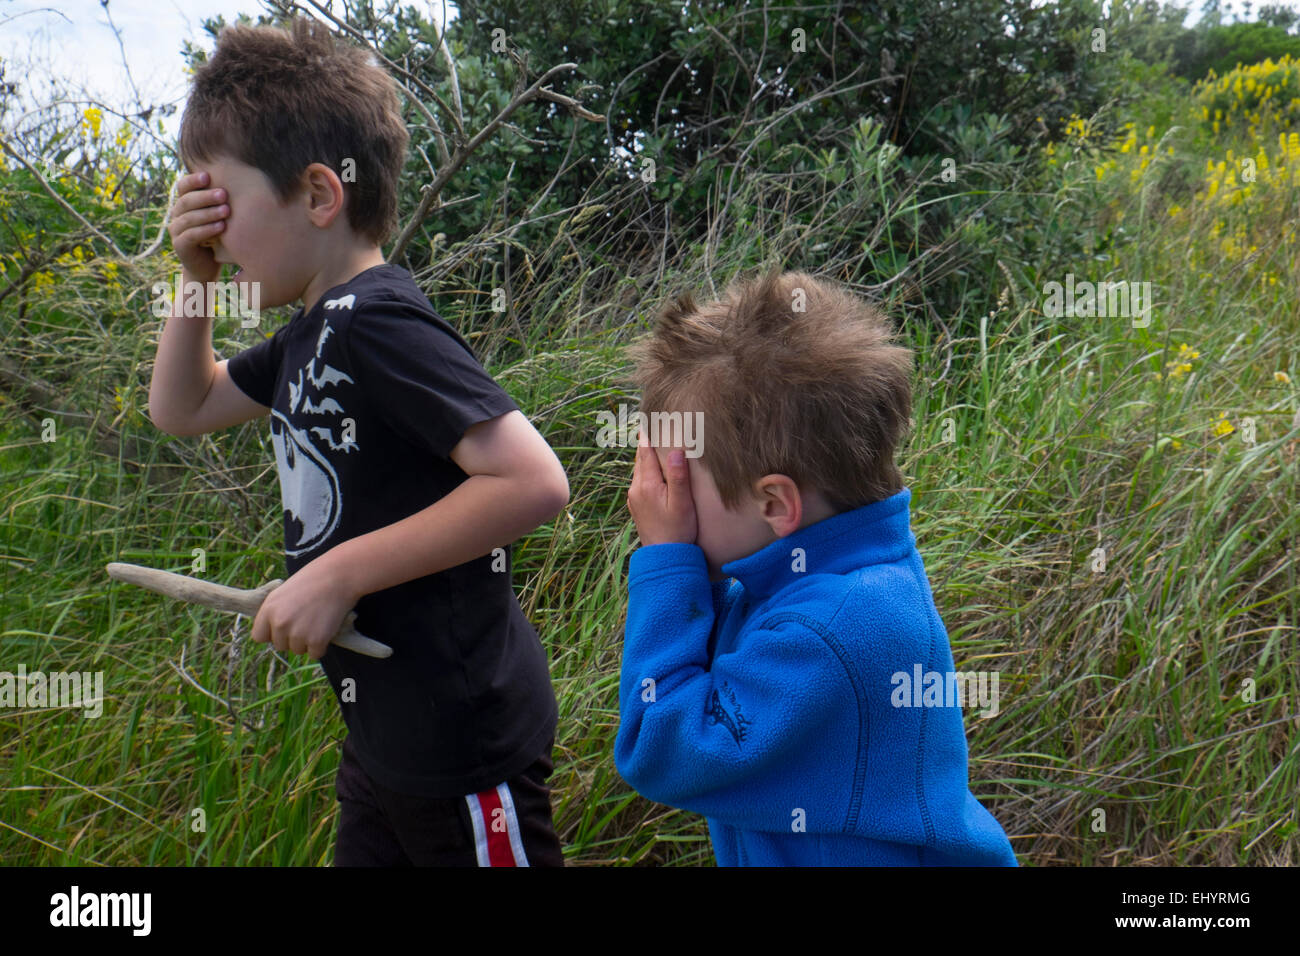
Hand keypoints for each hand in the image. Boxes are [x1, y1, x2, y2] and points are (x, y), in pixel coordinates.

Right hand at [167, 170, 227, 283]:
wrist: (207, 267)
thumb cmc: (219, 238)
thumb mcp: (220, 217)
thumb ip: (222, 202)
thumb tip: (242, 181)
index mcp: (185, 204)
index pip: (183, 187)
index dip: (193, 180)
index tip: (208, 176)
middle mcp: (177, 215)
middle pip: (187, 201)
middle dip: (206, 197)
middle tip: (224, 194)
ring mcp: (176, 230)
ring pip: (189, 218)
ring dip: (209, 213)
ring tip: (226, 211)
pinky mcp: (179, 246)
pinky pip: (191, 235)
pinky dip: (206, 230)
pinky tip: (221, 227)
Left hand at [249, 554, 358, 660]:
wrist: (339, 576)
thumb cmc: (314, 580)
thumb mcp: (285, 592)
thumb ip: (275, 612)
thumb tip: (274, 632)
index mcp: (269, 609)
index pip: (259, 637)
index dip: (272, 633)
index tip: (285, 626)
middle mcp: (280, 623)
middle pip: (280, 646)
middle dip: (292, 638)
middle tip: (308, 619)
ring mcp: (297, 633)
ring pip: (298, 650)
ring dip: (308, 641)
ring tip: (318, 621)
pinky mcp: (316, 640)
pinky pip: (315, 654)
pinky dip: (322, 646)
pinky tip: (327, 628)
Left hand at [627, 428, 697, 545]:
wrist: (664, 558)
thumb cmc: (678, 531)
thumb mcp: (682, 503)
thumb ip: (679, 477)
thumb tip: (677, 450)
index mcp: (647, 484)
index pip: (646, 452)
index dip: (649, 434)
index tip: (650, 417)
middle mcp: (636, 488)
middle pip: (641, 458)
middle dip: (647, 442)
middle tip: (651, 423)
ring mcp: (634, 498)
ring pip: (640, 470)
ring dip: (646, 456)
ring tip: (653, 441)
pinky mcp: (637, 506)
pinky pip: (640, 481)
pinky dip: (646, 470)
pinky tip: (654, 469)